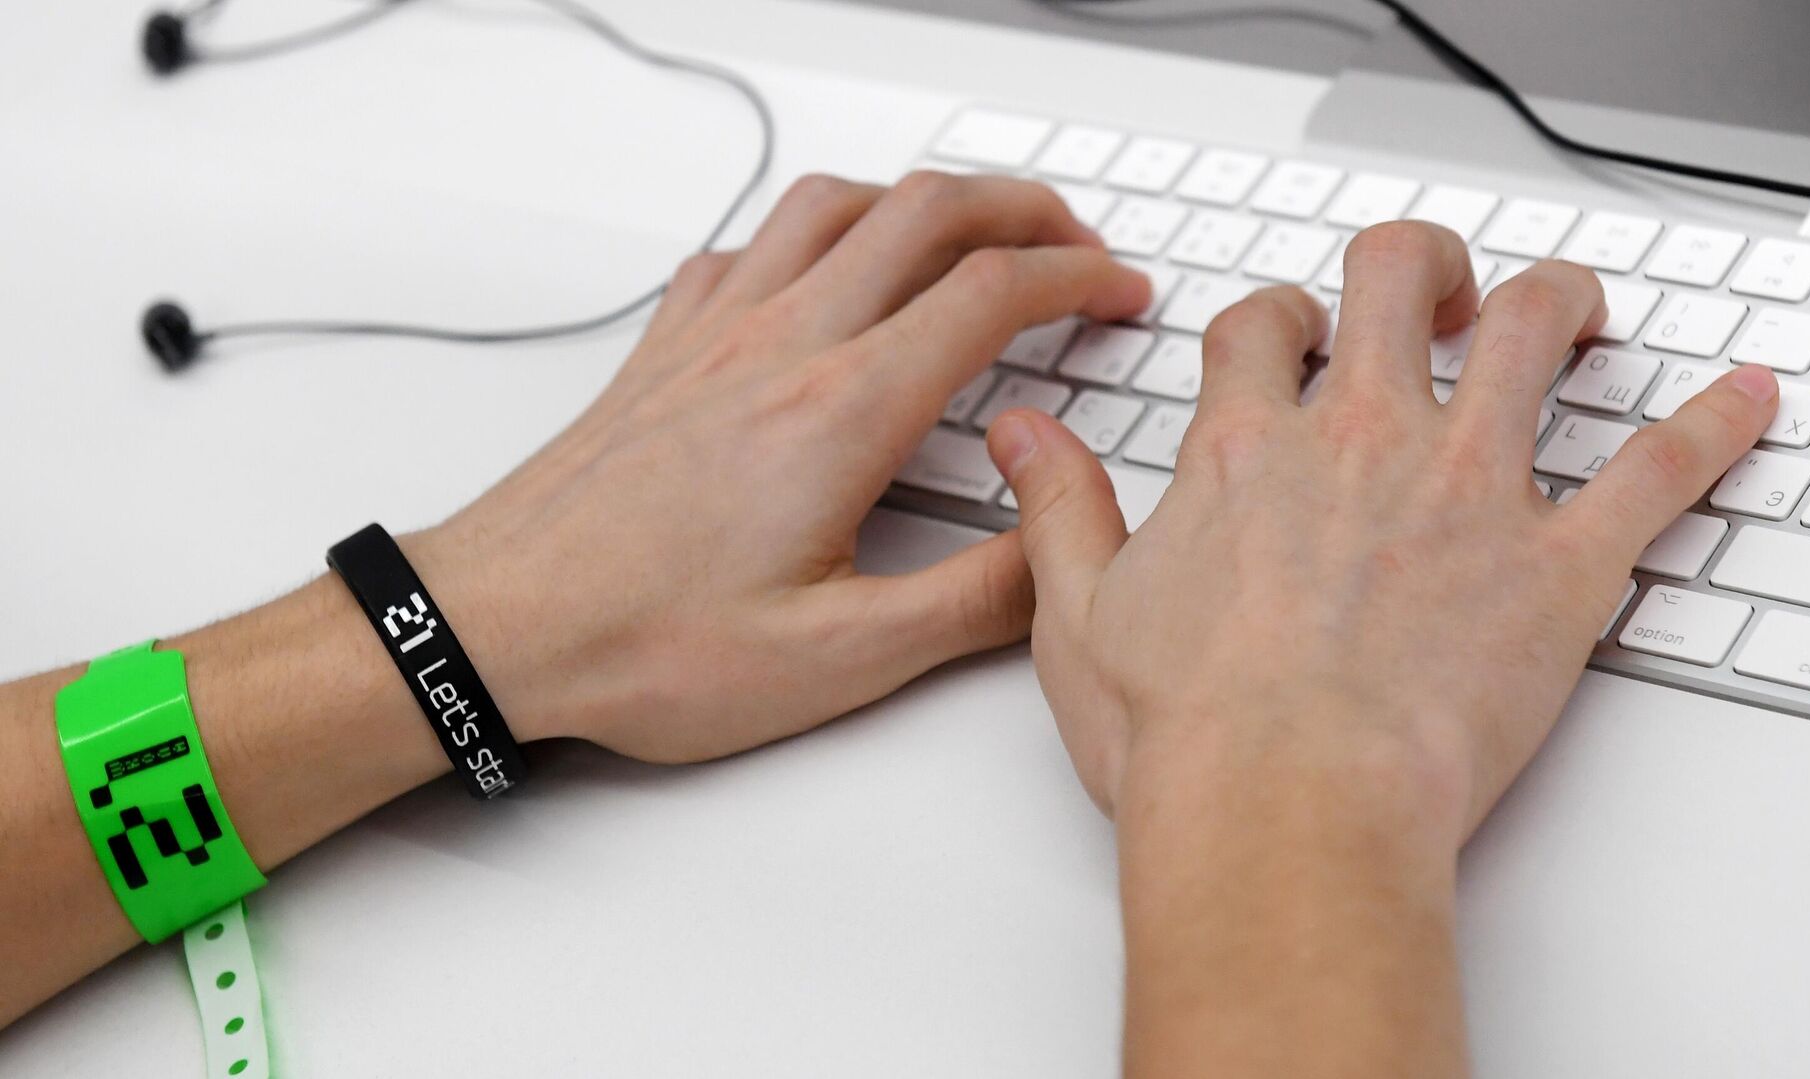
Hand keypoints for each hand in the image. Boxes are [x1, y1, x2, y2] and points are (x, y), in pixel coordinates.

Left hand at [413, 171, 1149, 761]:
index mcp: (840, 413)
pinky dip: (812, 231)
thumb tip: (1058, 559)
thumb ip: (971, 603)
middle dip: (1024, 208)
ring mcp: (716, 333)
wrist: (496, 627)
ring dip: (922, 199)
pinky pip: (748, 244)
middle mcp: (780, 346)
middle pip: (927, 213)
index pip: (991, 293)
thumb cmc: (643, 643)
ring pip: (836, 203)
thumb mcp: (839, 659)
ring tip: (969, 232)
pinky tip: (821, 272)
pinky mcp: (666, 347)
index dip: (1080, 277)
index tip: (1119, 294)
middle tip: (1075, 243)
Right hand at [989, 219, 1777, 838]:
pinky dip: (1709, 431)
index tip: (1291, 337)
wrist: (1284, 809)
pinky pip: (1657, 471)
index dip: (1279, 320)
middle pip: (1398, 282)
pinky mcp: (1559, 564)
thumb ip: (1059, 509)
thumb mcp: (1076, 615)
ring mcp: (1468, 490)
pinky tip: (1740, 406)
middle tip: (1432, 291)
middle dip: (1417, 266)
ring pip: (1531, 330)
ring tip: (1568, 310)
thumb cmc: (1186, 736)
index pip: (1263, 331)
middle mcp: (1361, 443)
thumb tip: (1023, 437)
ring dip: (1555, 302)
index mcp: (1246, 453)